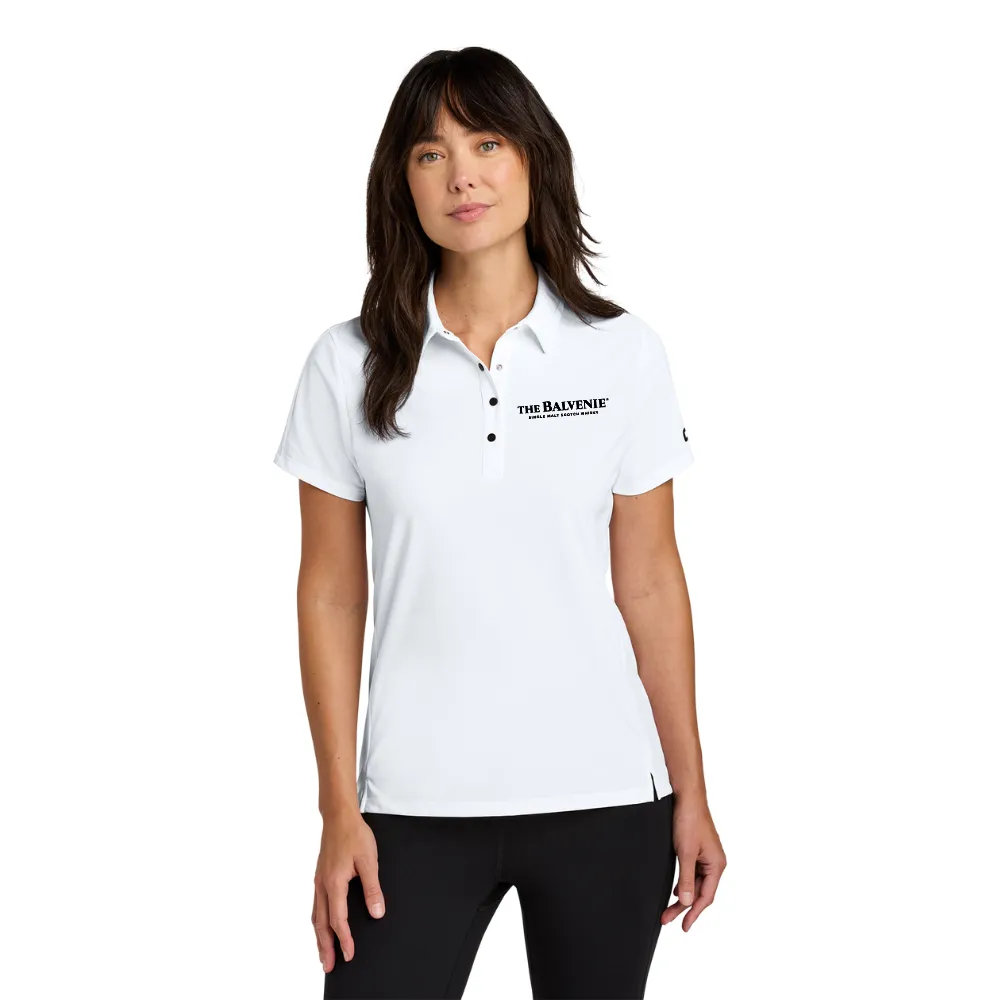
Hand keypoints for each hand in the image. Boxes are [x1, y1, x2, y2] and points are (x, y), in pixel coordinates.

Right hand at [312, 813, 385, 972]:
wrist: (339, 816)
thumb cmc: (354, 835)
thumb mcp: (369, 861)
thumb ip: (372, 888)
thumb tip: (376, 913)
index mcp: (334, 884)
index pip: (338, 920)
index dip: (344, 940)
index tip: (350, 954)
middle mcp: (322, 885)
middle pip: (321, 924)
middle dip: (325, 947)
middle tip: (328, 967)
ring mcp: (318, 881)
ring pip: (316, 916)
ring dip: (319, 937)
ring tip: (323, 953)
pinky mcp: (320, 876)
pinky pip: (316, 905)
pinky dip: (317, 921)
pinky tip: (321, 925)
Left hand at [661, 795, 725, 931]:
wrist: (687, 797)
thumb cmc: (689, 820)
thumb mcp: (685, 852)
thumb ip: (686, 878)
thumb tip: (686, 901)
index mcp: (717, 865)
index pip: (706, 896)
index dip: (694, 913)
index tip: (684, 927)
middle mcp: (714, 862)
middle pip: (700, 891)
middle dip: (683, 906)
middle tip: (667, 918)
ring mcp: (707, 856)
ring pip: (696, 883)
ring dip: (683, 895)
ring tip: (668, 909)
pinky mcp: (698, 850)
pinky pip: (693, 873)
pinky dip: (684, 882)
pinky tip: (676, 889)